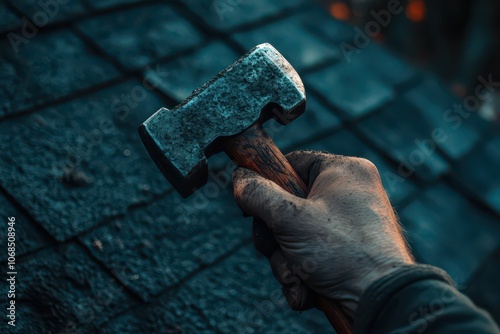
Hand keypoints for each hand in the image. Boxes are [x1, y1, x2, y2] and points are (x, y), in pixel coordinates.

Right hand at [232, 150, 413, 316]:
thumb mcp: (290, 218)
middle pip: (287, 204)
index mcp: (343, 172)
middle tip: (277, 248)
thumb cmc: (343, 252)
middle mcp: (347, 195)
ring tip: (297, 277)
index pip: (292, 162)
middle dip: (275, 237)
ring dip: (285, 261)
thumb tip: (239, 179)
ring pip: (293, 235)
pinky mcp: (345, 252)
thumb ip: (258, 194)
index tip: (250, 199)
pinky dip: (301, 274)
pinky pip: (308, 255)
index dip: (267, 181)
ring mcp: (346, 226)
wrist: (380, 302)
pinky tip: (308, 290)